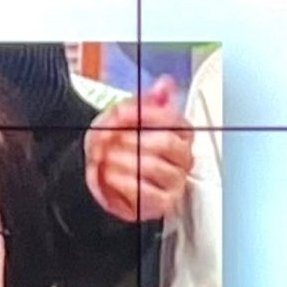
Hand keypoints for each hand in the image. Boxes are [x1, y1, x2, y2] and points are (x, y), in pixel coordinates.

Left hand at [84, 77, 194, 224]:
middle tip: (110, 138)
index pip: (173, 118)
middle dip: (132, 139)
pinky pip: (145, 191)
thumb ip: (145, 101)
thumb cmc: (119, 145)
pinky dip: (122, 181)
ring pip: (154, 166)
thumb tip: (166, 84)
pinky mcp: (164, 203)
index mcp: (181, 132)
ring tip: (105, 156)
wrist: (102, 175)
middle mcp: (184, 157)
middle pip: (166, 142)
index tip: (120, 113)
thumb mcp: (126, 116)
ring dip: (123, 159)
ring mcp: (176, 181)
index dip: (145, 114)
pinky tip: (108, 174)